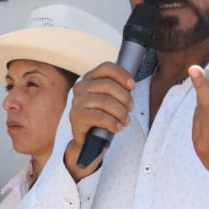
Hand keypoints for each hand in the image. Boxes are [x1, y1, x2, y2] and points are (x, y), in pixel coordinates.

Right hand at [63, 61, 135, 179]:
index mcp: (89, 78)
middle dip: (124, 97)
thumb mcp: (111, 100)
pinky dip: (112, 122)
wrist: (88, 141)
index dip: (122, 75)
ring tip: (125, 121)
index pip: (107, 67)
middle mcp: (81, 87)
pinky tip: (117, 127)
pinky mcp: (76, 116)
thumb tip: (130, 85)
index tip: (132, 86)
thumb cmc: (102, 118)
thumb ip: (118, 90)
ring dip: (120, 112)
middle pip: (108, 85)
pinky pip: (100, 116)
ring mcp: (77, 101)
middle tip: (130, 109)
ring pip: (105, 101)